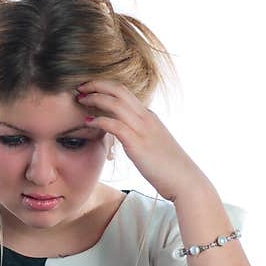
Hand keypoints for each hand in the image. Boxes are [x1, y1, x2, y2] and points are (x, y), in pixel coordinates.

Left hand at [76, 79, 207, 201]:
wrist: (185, 181)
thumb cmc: (167, 167)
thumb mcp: (151, 145)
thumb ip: (137, 136)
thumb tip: (124, 136)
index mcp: (148, 117)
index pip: (124, 92)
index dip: (104, 86)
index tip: (89, 88)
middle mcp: (146, 118)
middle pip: (119, 90)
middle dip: (97, 85)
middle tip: (80, 87)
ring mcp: (143, 130)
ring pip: (116, 103)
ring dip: (95, 98)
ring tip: (80, 100)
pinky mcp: (138, 144)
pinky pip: (115, 125)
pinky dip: (99, 120)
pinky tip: (88, 122)